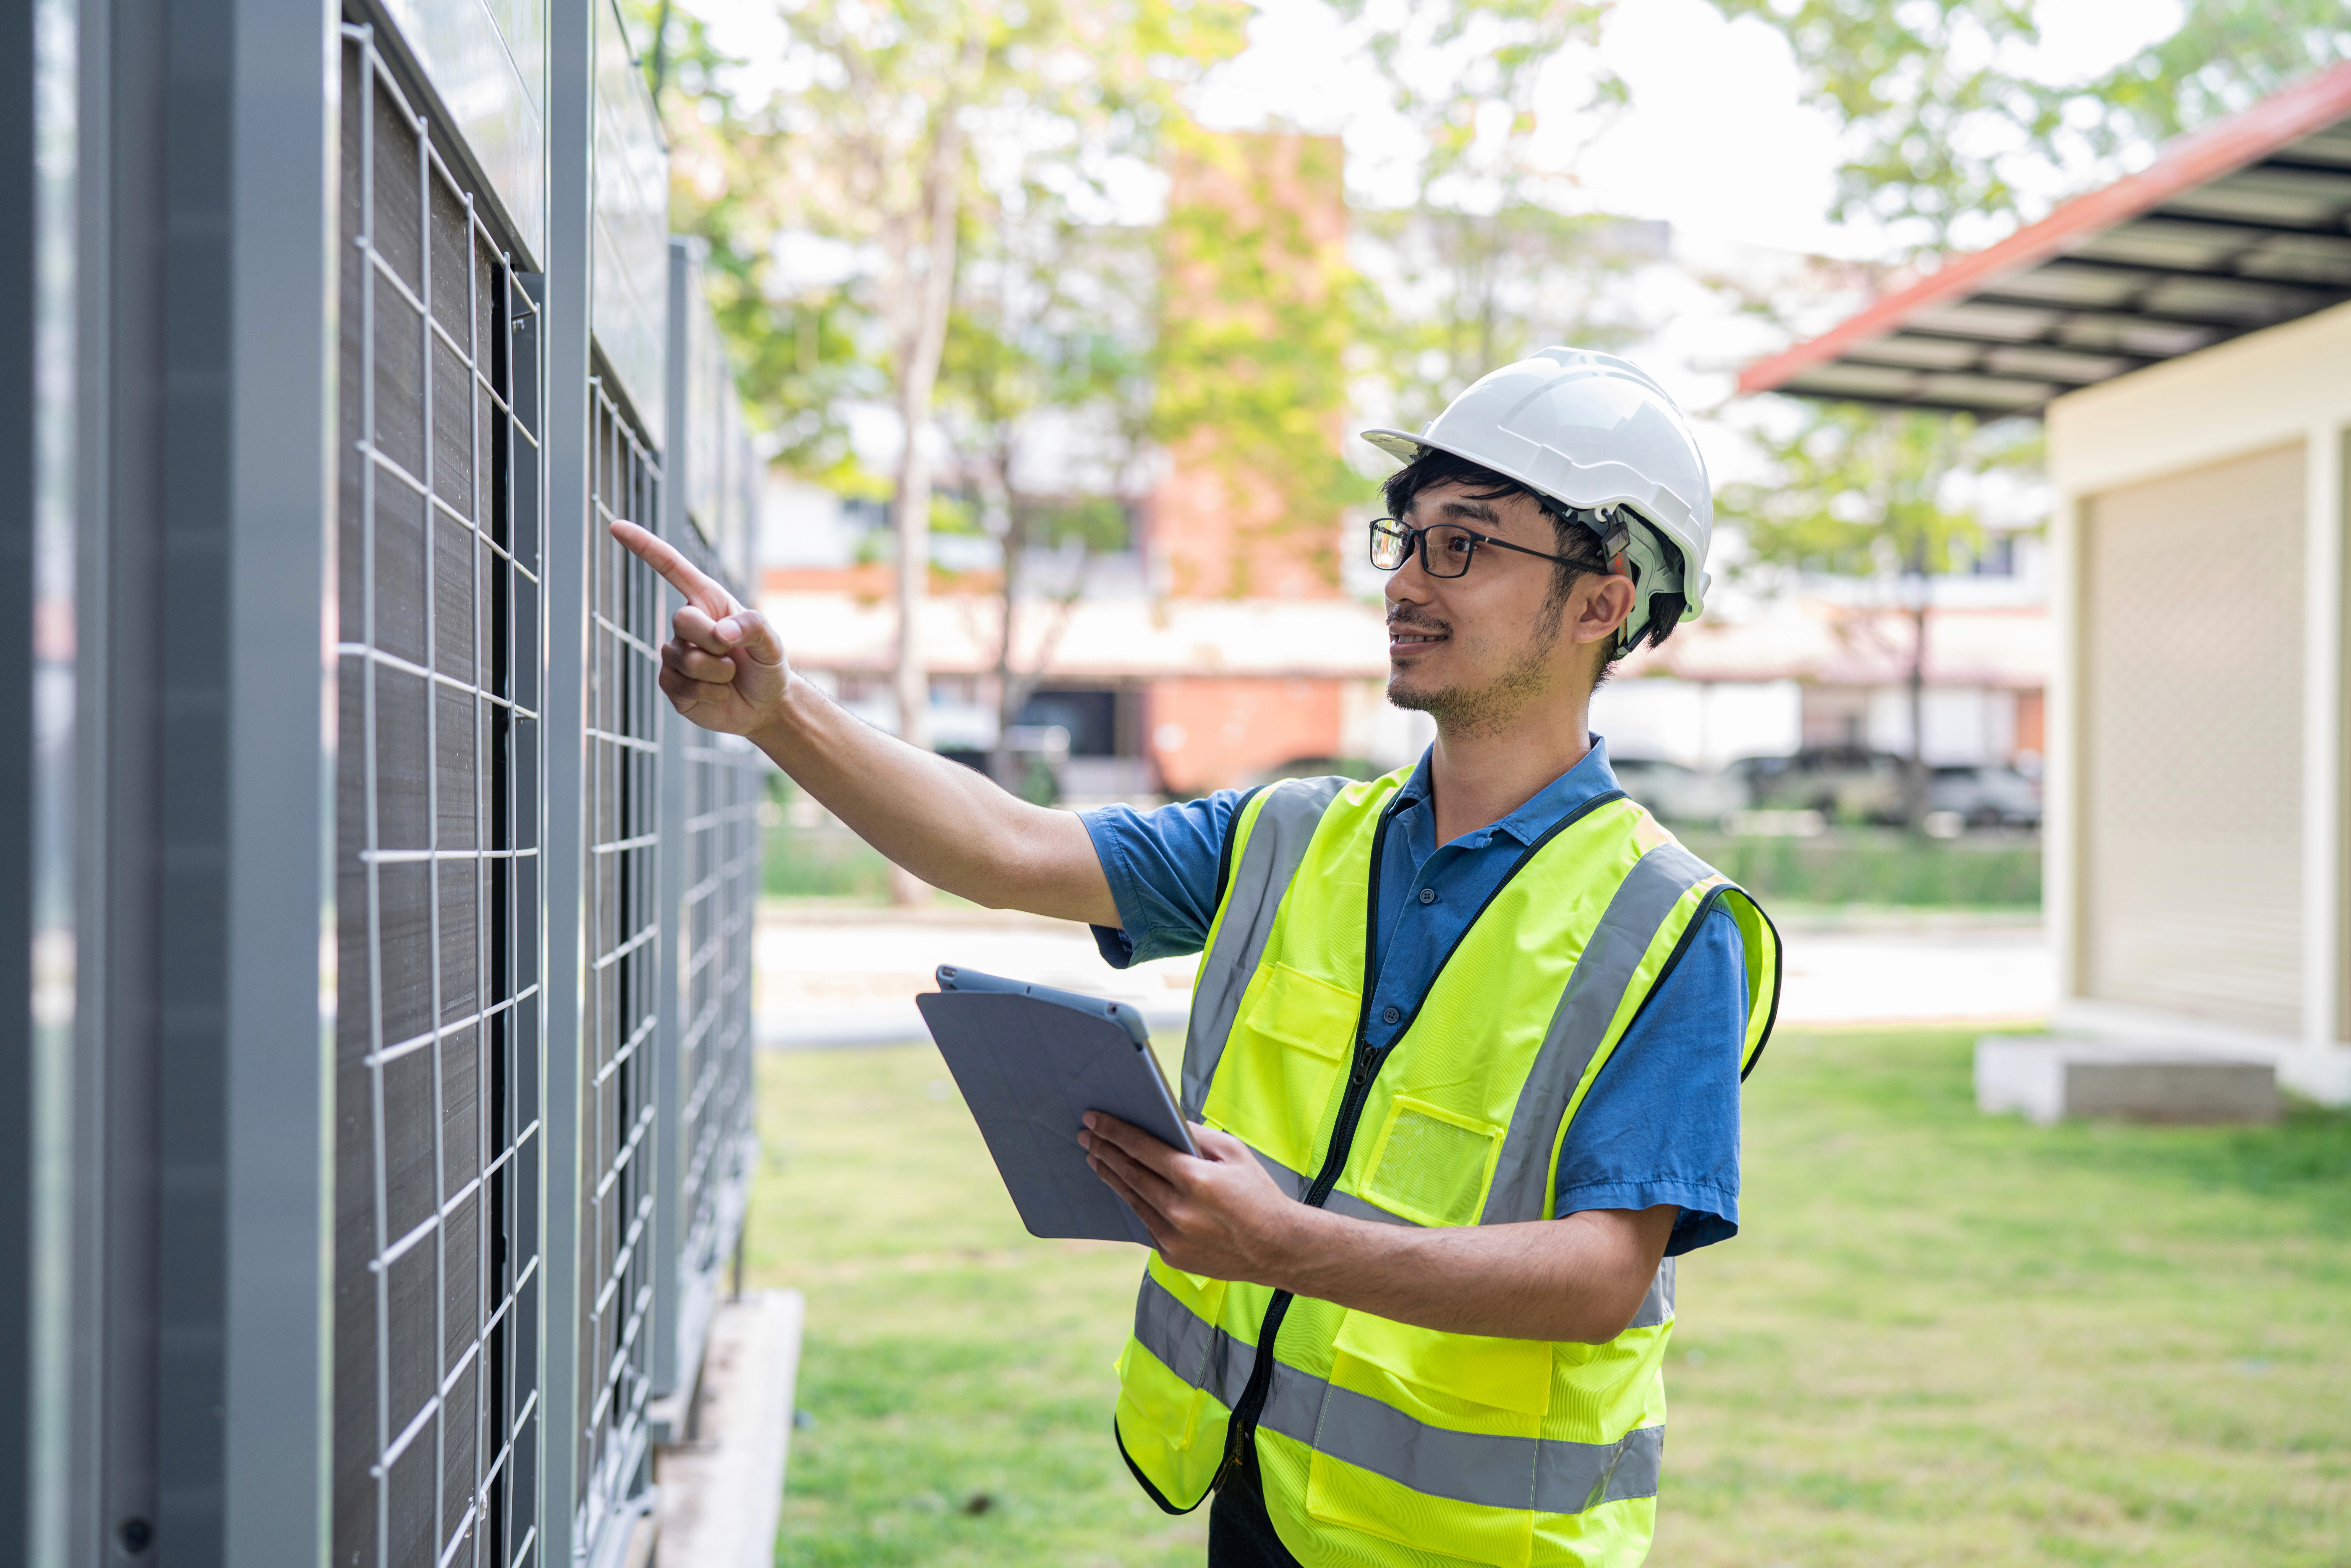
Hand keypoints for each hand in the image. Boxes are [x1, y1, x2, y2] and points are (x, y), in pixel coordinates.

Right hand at [609, 520, 791, 738]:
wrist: (765, 704)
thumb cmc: (766, 666)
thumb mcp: (772, 642)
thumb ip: (753, 627)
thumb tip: (721, 632)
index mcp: (708, 602)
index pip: (671, 568)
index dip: (644, 547)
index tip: (616, 527)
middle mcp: (687, 625)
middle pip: (683, 620)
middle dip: (714, 642)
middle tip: (734, 656)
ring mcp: (675, 655)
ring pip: (684, 659)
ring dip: (717, 673)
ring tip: (730, 676)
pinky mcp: (671, 684)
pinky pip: (682, 686)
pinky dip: (710, 694)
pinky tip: (719, 694)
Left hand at [1079, 1114, 1309, 1282]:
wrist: (1277, 1247)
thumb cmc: (1258, 1193)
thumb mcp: (1234, 1152)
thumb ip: (1196, 1135)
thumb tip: (1164, 1120)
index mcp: (1195, 1179)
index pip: (1142, 1148)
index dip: (1114, 1131)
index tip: (1093, 1120)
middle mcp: (1178, 1210)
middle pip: (1129, 1173)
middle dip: (1104, 1151)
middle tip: (1085, 1137)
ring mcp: (1173, 1237)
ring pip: (1132, 1200)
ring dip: (1111, 1177)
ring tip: (1096, 1159)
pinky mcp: (1172, 1256)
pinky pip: (1146, 1224)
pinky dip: (1135, 1203)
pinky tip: (1125, 1189)